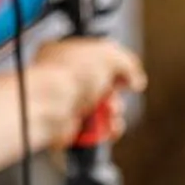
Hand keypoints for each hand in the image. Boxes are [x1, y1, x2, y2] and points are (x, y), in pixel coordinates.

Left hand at [31, 38, 146, 146]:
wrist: (49, 106)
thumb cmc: (66, 75)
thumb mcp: (109, 54)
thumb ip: (127, 63)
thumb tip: (135, 79)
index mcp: (64, 52)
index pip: (95, 57)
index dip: (114, 66)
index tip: (125, 73)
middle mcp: (62, 79)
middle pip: (101, 87)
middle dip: (116, 93)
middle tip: (113, 94)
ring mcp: (65, 104)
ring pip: (101, 111)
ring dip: (114, 113)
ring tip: (111, 111)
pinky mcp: (68, 128)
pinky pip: (94, 131)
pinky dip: (107, 131)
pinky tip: (109, 128)